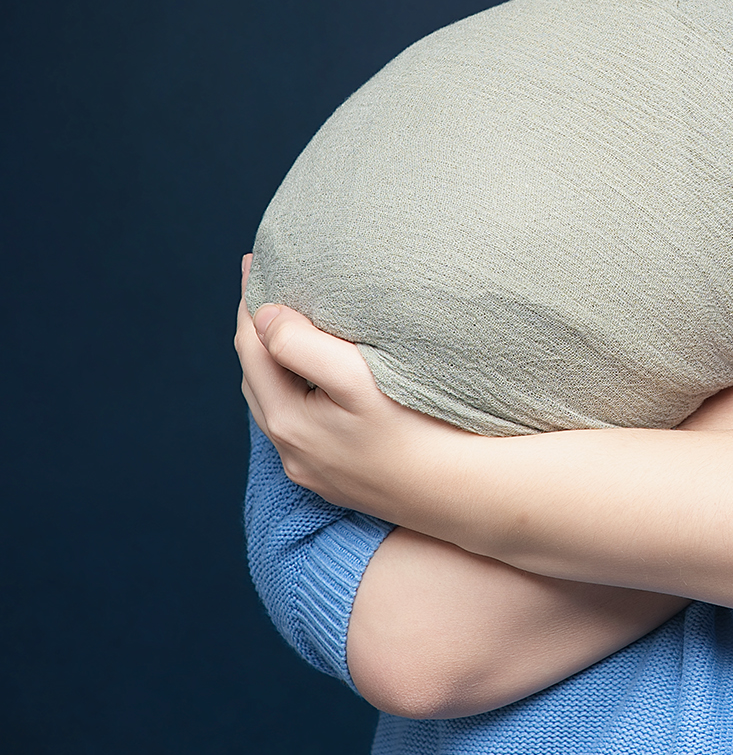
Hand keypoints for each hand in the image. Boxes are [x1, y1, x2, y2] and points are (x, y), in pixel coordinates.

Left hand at [236, 257, 465, 519]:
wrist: (459, 492)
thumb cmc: (417, 429)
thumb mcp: (358, 379)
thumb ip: (303, 345)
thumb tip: (265, 317)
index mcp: (287, 421)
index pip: (251, 348)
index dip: (250, 301)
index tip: (255, 262)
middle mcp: (290, 450)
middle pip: (257, 377)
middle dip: (256, 331)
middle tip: (267, 288)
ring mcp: (311, 468)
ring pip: (276, 403)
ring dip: (275, 364)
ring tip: (287, 327)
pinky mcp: (334, 478)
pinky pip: (299, 424)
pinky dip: (295, 391)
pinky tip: (316, 381)